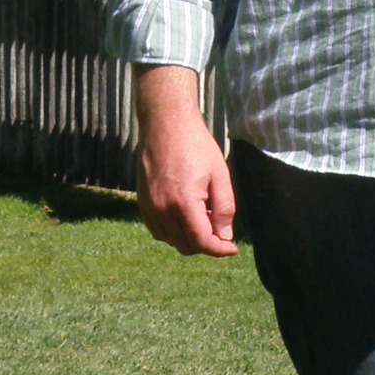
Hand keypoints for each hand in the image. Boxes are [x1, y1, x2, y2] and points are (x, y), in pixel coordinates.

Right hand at [134, 65, 237, 256]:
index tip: (232, 249)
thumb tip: (225, 237)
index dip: (219, 250)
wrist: (165, 125)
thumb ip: (224, 209)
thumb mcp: (220, 175)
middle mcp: (162, 210)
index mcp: (183, 203)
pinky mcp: (142, 204)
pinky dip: (174, 232)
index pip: (202, 242)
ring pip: (172, 241)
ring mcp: (149, 208)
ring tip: (204, 214)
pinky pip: (159, 231)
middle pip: (186, 246)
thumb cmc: (196, 146)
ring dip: (190, 238)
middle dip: (206, 244)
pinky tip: (186, 214)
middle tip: (219, 225)